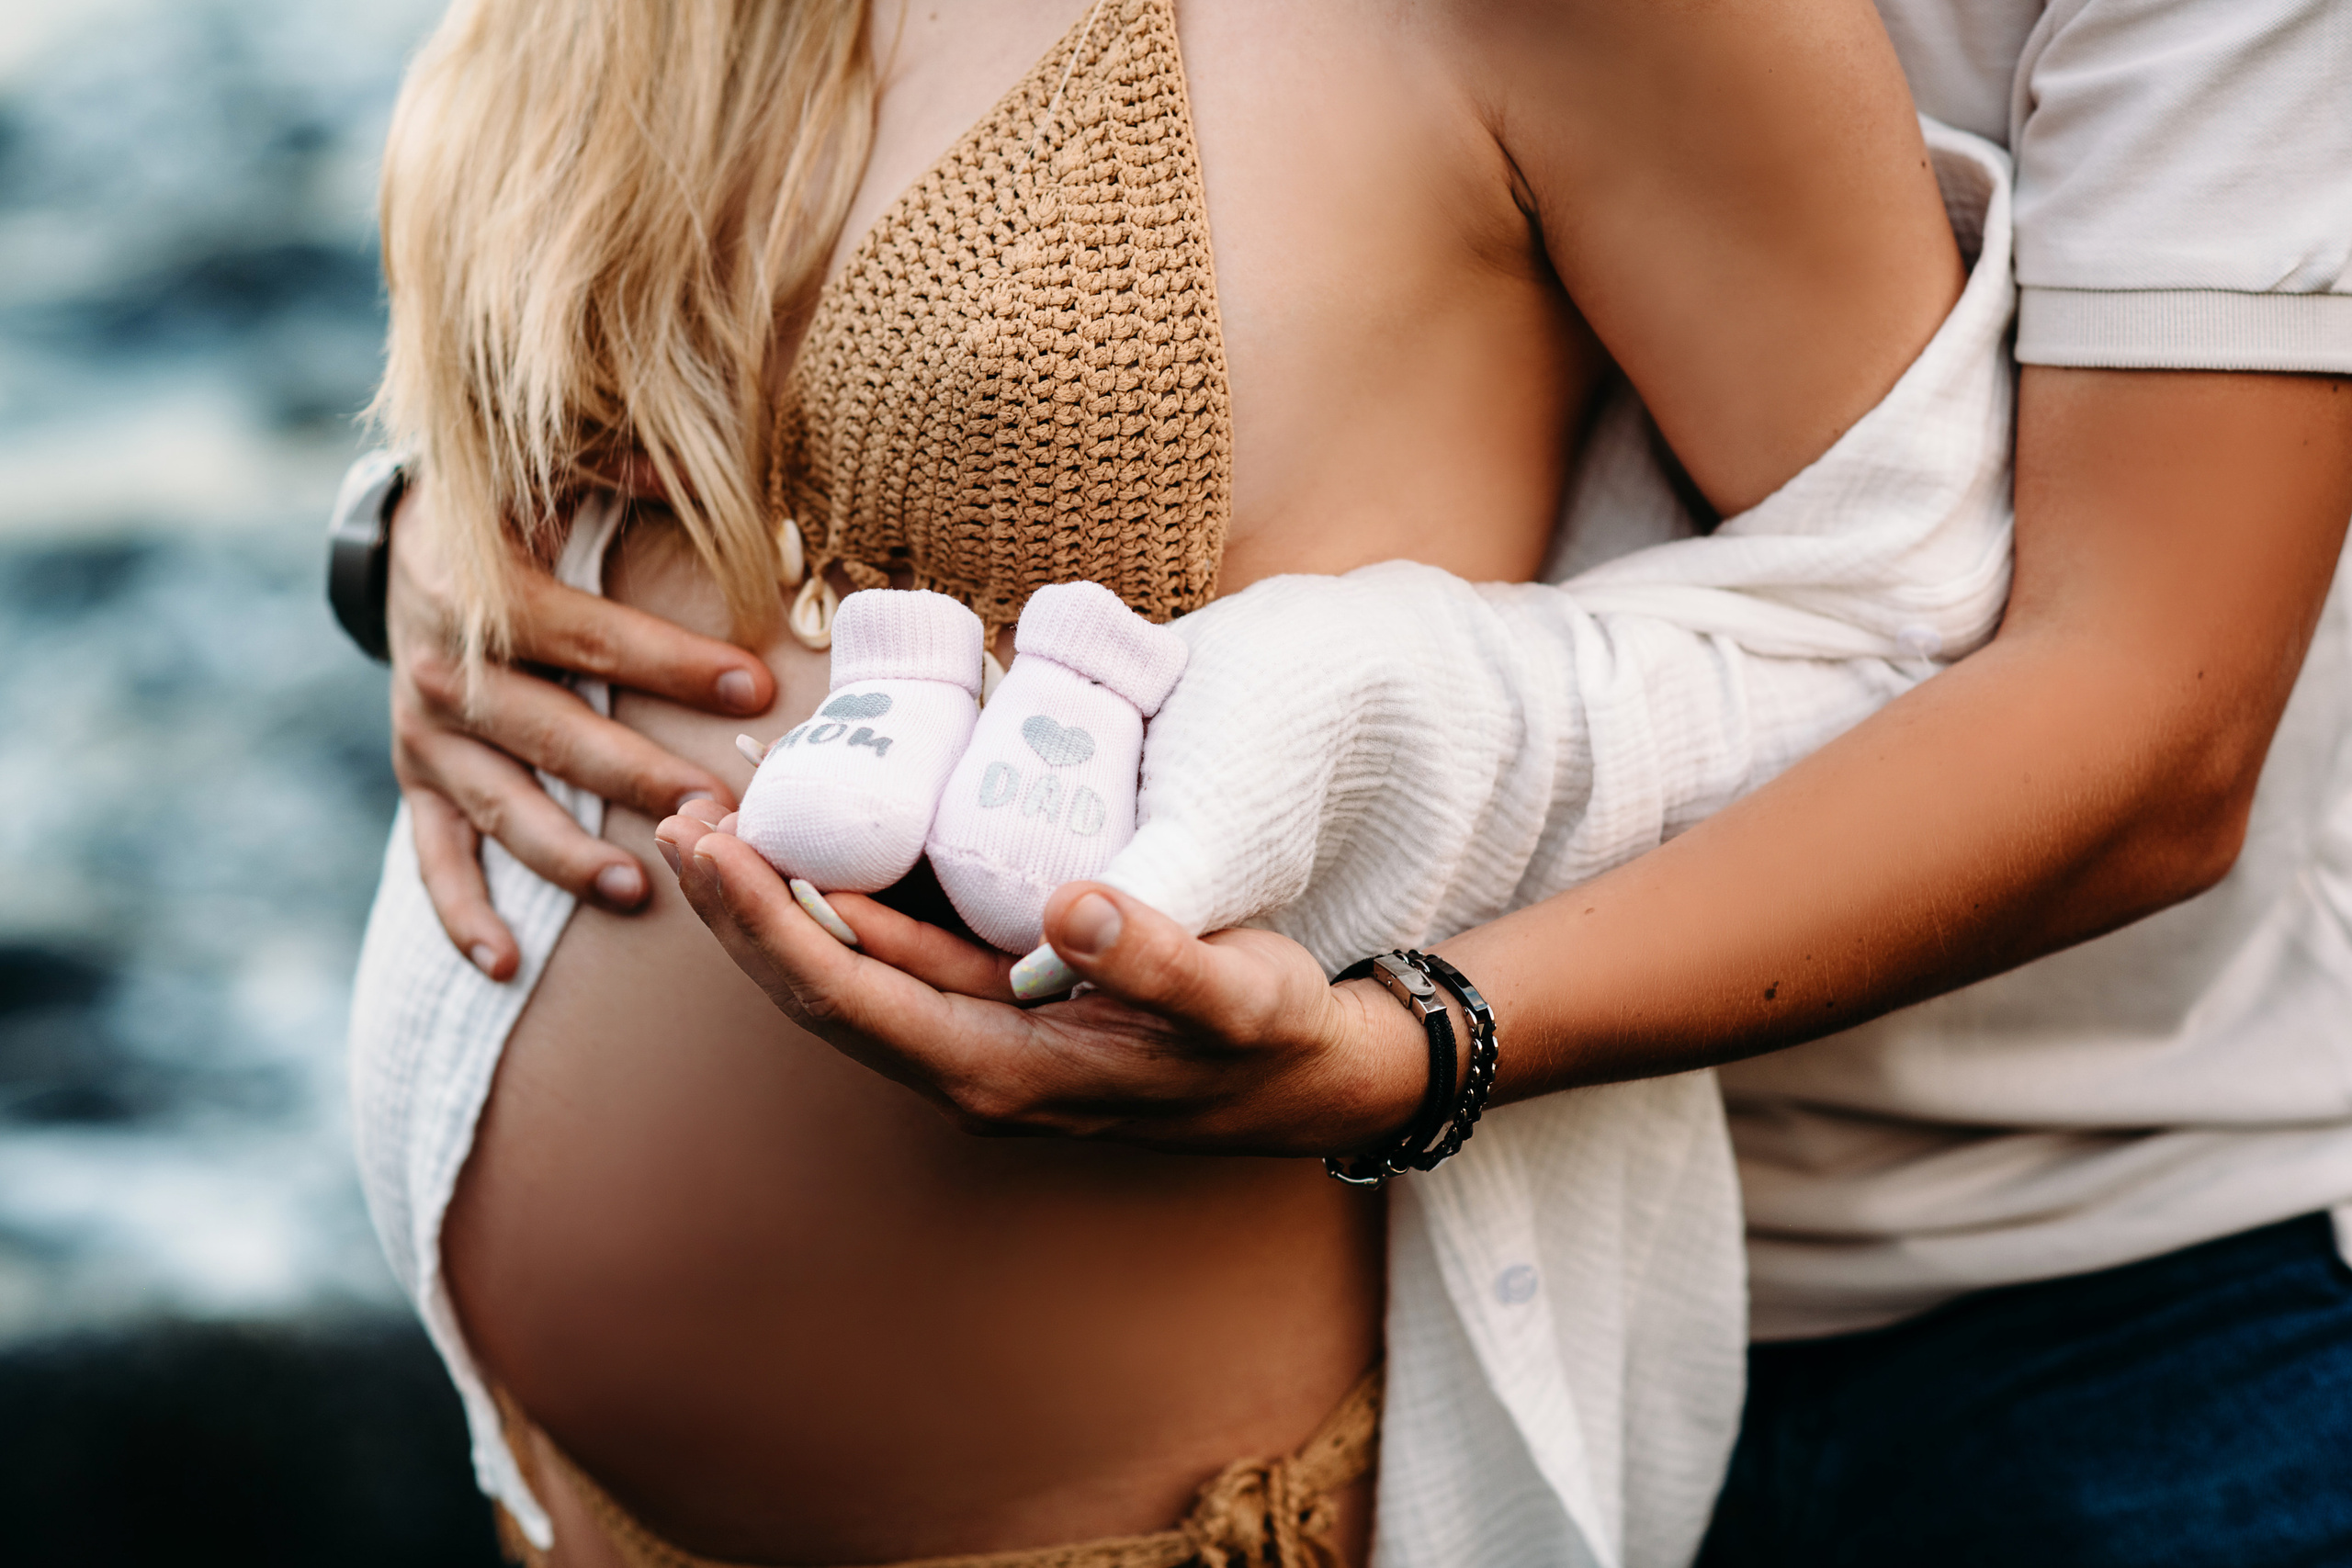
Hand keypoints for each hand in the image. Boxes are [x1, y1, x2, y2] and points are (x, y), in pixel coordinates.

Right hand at [387, 478, 776, 977]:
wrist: (409, 537)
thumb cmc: (516, 507)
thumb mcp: (556, 468)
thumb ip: (620, 464)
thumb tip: (684, 463)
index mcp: (485, 593)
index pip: (590, 636)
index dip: (672, 665)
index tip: (753, 690)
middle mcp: (445, 671)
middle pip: (553, 734)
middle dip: (636, 776)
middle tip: (715, 810)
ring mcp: (424, 735)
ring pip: (499, 808)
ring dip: (564, 856)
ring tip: (638, 890)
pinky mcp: (416, 778)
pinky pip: (435, 857)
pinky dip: (464, 913)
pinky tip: (508, 963)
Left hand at [654, 803, 1430, 1155]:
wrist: (1307, 1077)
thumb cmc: (1268, 1036)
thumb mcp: (1234, 999)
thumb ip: (1155, 957)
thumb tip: (1068, 902)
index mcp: (1000, 1071)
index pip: (851, 994)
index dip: (772, 922)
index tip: (714, 846)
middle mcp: (966, 1063)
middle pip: (819, 986)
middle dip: (741, 906)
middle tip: (682, 812)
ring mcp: (973, 1037)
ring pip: (845, 969)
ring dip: (774, 901)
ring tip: (716, 818)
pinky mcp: (991, 1004)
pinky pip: (891, 953)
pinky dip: (838, 898)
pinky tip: (811, 845)